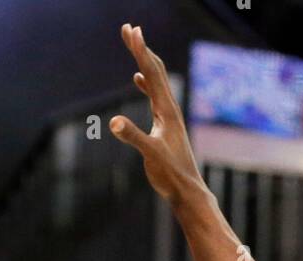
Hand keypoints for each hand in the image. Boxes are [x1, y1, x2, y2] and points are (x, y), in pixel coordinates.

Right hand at [109, 24, 206, 207]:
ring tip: (134, 44)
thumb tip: (114, 122)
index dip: (140, 50)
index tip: (130, 30)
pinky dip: (146, 83)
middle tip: (128, 28)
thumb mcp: (150, 155)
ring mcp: (168, 116)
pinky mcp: (165, 125)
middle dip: (141, 48)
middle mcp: (170, 109)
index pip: (152, 73)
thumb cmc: (171, 175)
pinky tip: (138, 79)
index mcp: (166, 111)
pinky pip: (155, 96)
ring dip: (144, 61)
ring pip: (156, 81)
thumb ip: (133, 137)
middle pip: (155, 70)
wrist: (188, 191)